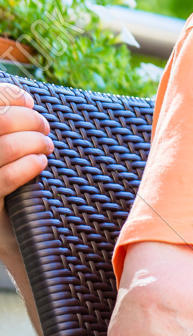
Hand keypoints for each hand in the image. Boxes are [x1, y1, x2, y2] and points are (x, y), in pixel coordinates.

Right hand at [0, 81, 52, 256]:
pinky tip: (40, 163)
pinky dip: (27, 165)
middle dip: (28, 120)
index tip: (29, 102)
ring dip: (32, 141)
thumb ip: (9, 128)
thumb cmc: (10, 190)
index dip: (7, 95)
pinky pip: (3, 179)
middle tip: (45, 129)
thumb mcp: (6, 156)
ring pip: (1, 147)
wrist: (10, 240)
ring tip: (46, 146)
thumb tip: (25, 99)